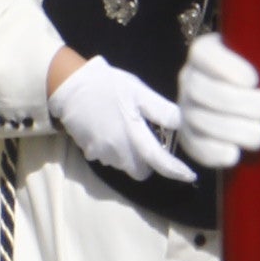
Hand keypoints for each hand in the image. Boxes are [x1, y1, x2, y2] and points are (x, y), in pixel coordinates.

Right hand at [46, 53, 192, 184]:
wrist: (70, 85)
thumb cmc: (108, 86)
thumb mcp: (138, 90)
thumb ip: (160, 109)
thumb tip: (181, 124)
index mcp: (134, 134)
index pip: (159, 161)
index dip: (176, 171)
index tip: (189, 175)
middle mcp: (119, 151)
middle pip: (141, 171)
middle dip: (147, 161)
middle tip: (146, 138)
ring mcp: (103, 154)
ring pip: (124, 165)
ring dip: (130, 155)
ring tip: (125, 128)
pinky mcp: (90, 153)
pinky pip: (109, 158)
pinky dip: (114, 150)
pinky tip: (109, 129)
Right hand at [177, 31, 259, 173]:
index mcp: (215, 50)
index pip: (202, 53)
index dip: (223, 67)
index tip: (254, 81)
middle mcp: (196, 78)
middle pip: (199, 88)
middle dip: (234, 102)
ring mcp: (193, 111)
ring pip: (198, 119)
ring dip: (231, 130)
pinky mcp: (197, 142)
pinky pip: (195, 147)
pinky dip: (214, 153)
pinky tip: (236, 154)